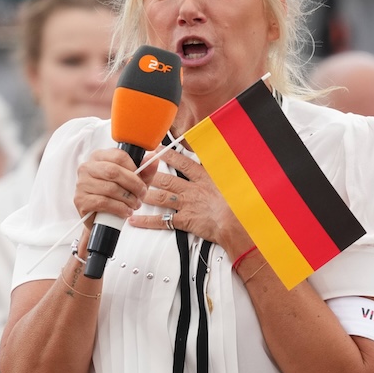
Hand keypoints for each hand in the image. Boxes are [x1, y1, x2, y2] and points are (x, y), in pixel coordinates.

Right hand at [73, 148, 150, 230]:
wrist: (102, 218)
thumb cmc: (117, 196)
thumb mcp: (133, 182)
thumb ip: (144, 171)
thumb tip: (153, 159)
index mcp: (99, 157)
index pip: (119, 156)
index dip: (135, 169)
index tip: (142, 180)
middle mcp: (87, 167)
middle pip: (114, 171)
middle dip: (133, 185)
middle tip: (141, 194)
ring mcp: (81, 184)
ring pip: (110, 188)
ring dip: (128, 199)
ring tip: (134, 205)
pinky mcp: (80, 200)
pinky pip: (103, 202)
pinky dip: (119, 208)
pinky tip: (125, 212)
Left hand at [129, 149, 247, 251]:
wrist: (237, 222)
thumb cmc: (239, 203)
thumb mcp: (234, 180)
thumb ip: (225, 169)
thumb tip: (228, 155)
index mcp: (204, 178)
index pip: (182, 163)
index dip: (168, 155)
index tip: (156, 150)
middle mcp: (192, 190)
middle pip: (167, 179)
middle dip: (151, 174)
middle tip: (139, 170)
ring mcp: (187, 205)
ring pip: (161, 197)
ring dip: (146, 194)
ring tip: (134, 192)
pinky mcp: (184, 221)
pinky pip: (161, 221)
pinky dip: (146, 221)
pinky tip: (135, 219)